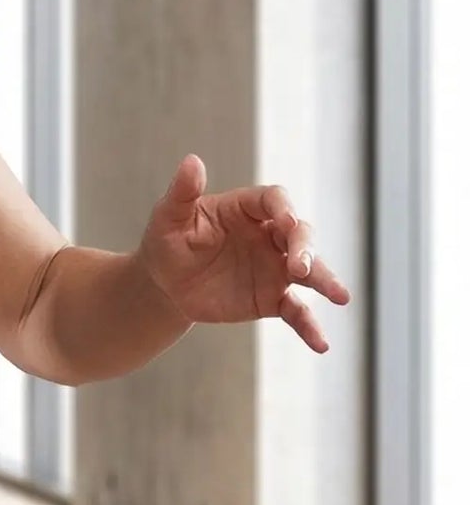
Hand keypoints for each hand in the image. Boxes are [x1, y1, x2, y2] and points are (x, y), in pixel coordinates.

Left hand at [135, 154, 351, 351]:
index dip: (283, 210)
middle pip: (299, 235)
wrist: (164, 284)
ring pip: (310, 271)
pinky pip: (296, 312)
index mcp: (247, 209)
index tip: (285, 222)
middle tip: (300, 267)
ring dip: (325, 281)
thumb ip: (183, 192)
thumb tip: (192, 160)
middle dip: (304, 248)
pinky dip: (309, 326)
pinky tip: (321, 344)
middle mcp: (269, 236)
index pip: (275, 201)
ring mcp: (275, 268)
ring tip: (340, 296)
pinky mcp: (272, 298)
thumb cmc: (166, 242)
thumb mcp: (169, 217)